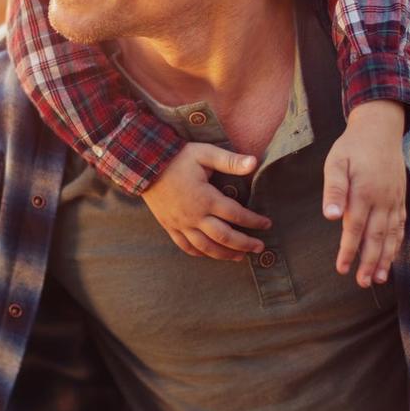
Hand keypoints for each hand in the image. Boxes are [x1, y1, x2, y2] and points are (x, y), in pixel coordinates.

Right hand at [143, 143, 270, 260]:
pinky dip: (200, 253)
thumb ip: (229, 161)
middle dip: (245, 243)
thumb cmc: (177, 157)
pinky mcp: (169, 226)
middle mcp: (194, 215)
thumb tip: (255, 163)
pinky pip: (186, 246)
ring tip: (239, 256)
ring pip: (206, 247)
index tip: (266, 224)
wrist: (143, 164)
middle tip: (260, 247)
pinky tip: (210, 254)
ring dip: (225, 254)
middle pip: (225, 237)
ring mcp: (180, 223)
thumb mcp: (204, 154)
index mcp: (206, 198)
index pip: (236, 214)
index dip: (254, 221)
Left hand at [322, 100, 406, 286]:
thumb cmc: (351, 147)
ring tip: (380, 278)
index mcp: (364, 193)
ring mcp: (394, 200)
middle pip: (376, 238)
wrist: (380, 130)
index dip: (349, 250)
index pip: (355, 228)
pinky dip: (397, 243)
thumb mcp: (336, 163)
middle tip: (363, 282)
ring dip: (386, 258)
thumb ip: (334, 190)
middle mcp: (383, 200)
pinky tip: (393, 256)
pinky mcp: (400, 198)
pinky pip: (401, 225)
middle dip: (370, 262)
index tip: (341, 268)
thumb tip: (331, 217)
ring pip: (391, 235)